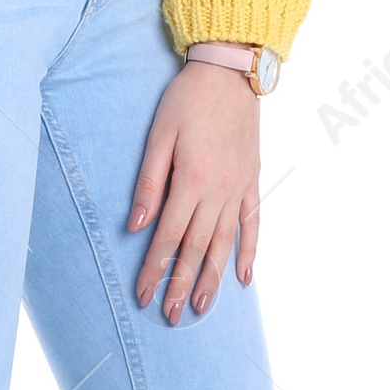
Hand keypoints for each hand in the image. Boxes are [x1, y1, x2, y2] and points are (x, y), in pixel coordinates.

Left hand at [128, 57, 260, 320]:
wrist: (229, 73)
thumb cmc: (188, 100)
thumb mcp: (160, 135)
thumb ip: (149, 182)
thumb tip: (136, 225)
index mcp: (191, 181)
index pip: (168, 236)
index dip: (155, 268)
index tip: (144, 294)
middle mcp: (218, 192)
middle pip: (196, 248)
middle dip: (181, 284)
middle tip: (171, 316)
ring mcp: (238, 189)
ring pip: (224, 244)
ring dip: (211, 278)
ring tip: (201, 307)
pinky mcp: (252, 181)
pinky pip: (252, 224)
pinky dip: (249, 252)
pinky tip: (245, 277)